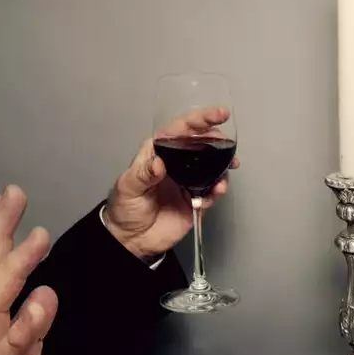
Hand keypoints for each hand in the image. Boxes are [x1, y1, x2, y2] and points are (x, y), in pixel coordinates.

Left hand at [101, 104, 237, 258]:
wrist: (132, 239)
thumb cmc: (124, 208)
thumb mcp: (128, 187)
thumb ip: (143, 174)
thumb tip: (159, 164)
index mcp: (158, 152)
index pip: (181, 129)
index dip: (201, 119)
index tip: (219, 115)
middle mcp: (176, 162)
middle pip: (202, 143)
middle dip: (218, 141)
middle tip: (227, 146)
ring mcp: (188, 180)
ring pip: (212, 166)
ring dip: (223, 165)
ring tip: (229, 167)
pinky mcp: (195, 198)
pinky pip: (212, 190)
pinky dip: (218, 190)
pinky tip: (216, 191)